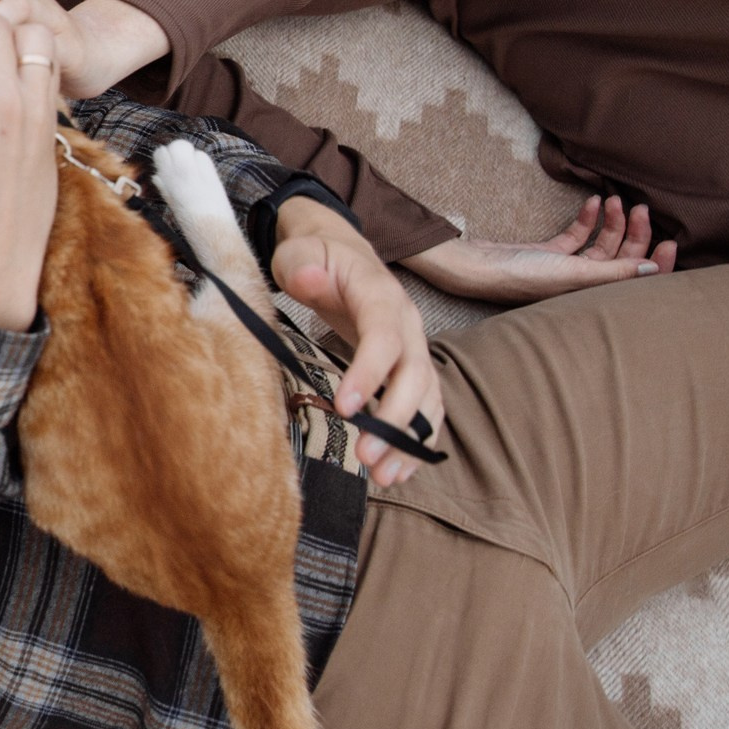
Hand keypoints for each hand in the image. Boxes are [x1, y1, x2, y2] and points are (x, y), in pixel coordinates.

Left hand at [269, 197, 439, 487]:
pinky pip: (425, 408)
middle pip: (415, 375)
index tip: (346, 408)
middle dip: (395, 419)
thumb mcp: (300, 252)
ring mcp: (415, 348)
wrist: (340, 253)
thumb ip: (302, 265)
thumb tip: (307, 279)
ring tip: (383, 476)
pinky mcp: (410, 368)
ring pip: (427, 398)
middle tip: (366, 456)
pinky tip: (398, 471)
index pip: (384, 336)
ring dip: (410, 440)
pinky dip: (416, 441)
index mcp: (381, 295)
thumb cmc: (316, 256)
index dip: (369, 371)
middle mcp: (408, 325)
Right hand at [400, 196, 676, 304]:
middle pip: (623, 257)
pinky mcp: (550, 253)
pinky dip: (588, 219)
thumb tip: (654, 270)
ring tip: (616, 200)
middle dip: (636, 233)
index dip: (657, 263)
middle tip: (642, 207)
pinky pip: (579, 235)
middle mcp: (584, 283)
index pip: (637, 281)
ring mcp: (567, 267)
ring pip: (603, 244)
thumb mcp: (573, 273)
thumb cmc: (521, 276)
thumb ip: (615, 272)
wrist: (476, 265)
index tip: (670, 240)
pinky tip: (594, 202)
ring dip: (614, 221)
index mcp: (593, 295)